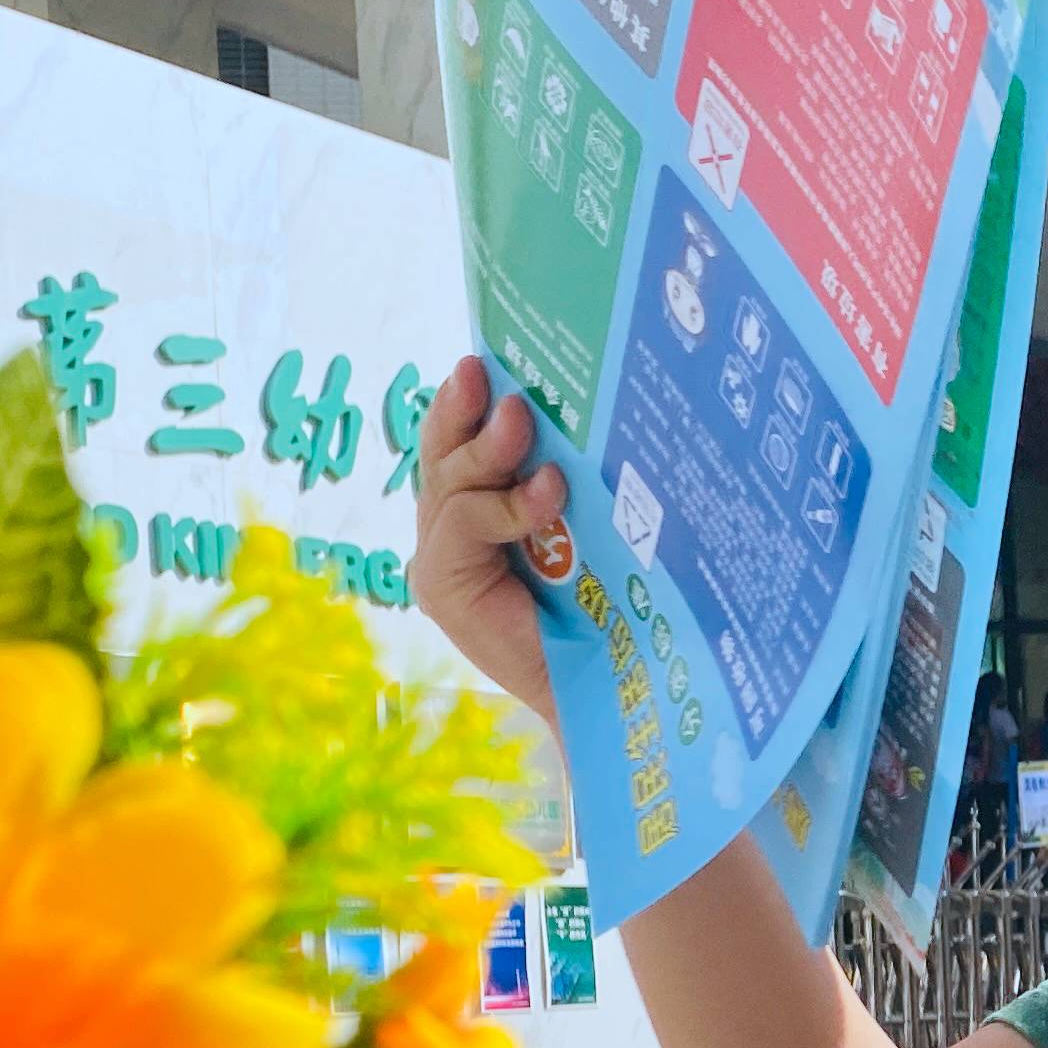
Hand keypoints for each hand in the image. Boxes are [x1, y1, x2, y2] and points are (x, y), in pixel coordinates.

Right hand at [407, 354, 568, 724]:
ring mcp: (440, 557)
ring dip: (486, 447)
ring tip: (520, 417)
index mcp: (482, 511)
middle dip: (460, 407)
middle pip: (444, 453)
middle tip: (480, 369)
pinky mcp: (441, 585)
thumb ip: (565, 481)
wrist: (604, 689)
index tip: (487, 358)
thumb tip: (596, 412)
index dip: (469, 401)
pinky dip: (505, 504)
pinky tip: (547, 490)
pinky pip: (463, 523)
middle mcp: (453, 530)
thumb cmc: (607, 607)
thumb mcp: (585, 527)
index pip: (465, 444)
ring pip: (451, 482)